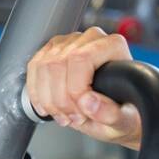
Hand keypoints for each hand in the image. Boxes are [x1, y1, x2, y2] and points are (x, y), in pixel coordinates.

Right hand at [25, 27, 141, 146]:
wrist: (117, 113)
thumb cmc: (125, 113)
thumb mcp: (125, 120)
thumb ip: (112, 114)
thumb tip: (88, 103)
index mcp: (113, 46)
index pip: (81, 58)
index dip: (76, 89)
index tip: (83, 112)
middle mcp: (91, 38)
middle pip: (58, 63)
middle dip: (61, 99)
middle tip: (74, 119)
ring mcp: (69, 42)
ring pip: (42, 67)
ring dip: (48, 99)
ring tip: (65, 117)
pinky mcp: (52, 51)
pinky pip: (34, 69)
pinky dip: (37, 94)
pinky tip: (49, 109)